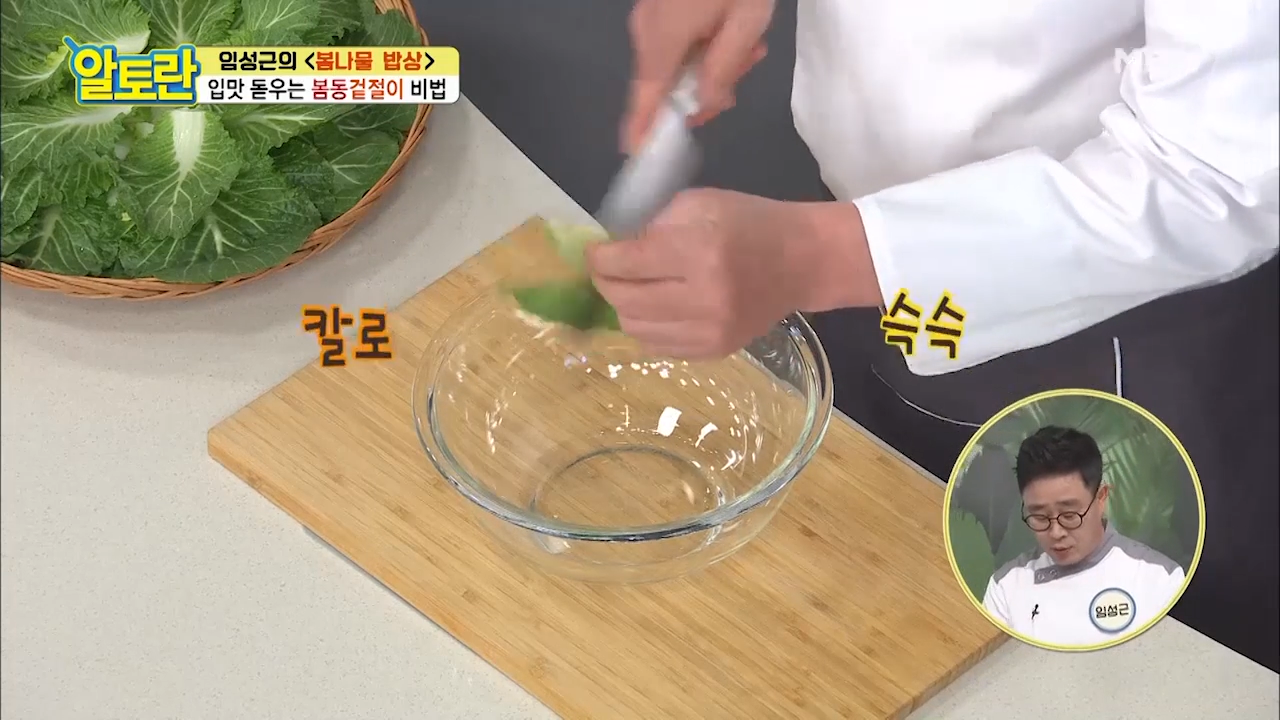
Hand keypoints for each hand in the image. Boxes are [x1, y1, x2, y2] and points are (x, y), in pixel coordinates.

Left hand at [586, 189, 879, 359]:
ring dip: (624, 306)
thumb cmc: (750, 223)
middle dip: (606, 282)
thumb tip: (611, 245)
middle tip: (608, 269)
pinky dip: (647, 327)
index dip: (599, 257)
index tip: (595, 251)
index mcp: (700, 252)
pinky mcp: (714, 352)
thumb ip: (653, 223)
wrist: (802, 262)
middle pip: (624, 300)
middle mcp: (703, 298)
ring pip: (635, 328)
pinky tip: (656, 307)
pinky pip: (657, 346)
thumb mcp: (700, 203)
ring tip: (633, 287)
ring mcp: (710, 332)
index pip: (625, 263)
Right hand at [623, 0, 774, 152]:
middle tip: (748, 66)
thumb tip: (704, 105)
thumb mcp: (745, 20)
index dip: (641, 127)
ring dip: (714, 61)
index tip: (636, 153)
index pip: (646, 95)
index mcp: (662, 38)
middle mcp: (647, 29)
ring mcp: (650, 13)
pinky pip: (677, 39)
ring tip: (752, 43)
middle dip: (707, 87)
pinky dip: (704, 43)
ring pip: (676, 61)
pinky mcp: (660, 4)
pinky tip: (735, 27)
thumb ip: (723, 68)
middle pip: (668, 81)